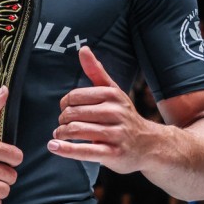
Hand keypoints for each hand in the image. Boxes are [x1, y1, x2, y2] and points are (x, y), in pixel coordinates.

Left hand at [48, 47, 152, 173]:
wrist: (149, 144)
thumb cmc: (125, 116)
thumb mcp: (114, 91)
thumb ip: (96, 72)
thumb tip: (83, 49)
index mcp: (112, 95)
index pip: (75, 97)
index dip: (64, 104)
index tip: (64, 110)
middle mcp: (115, 112)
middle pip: (73, 114)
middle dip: (62, 120)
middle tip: (61, 125)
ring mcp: (116, 134)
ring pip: (76, 131)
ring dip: (61, 134)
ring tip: (59, 136)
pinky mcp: (114, 154)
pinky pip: (84, 151)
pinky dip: (65, 150)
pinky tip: (54, 147)